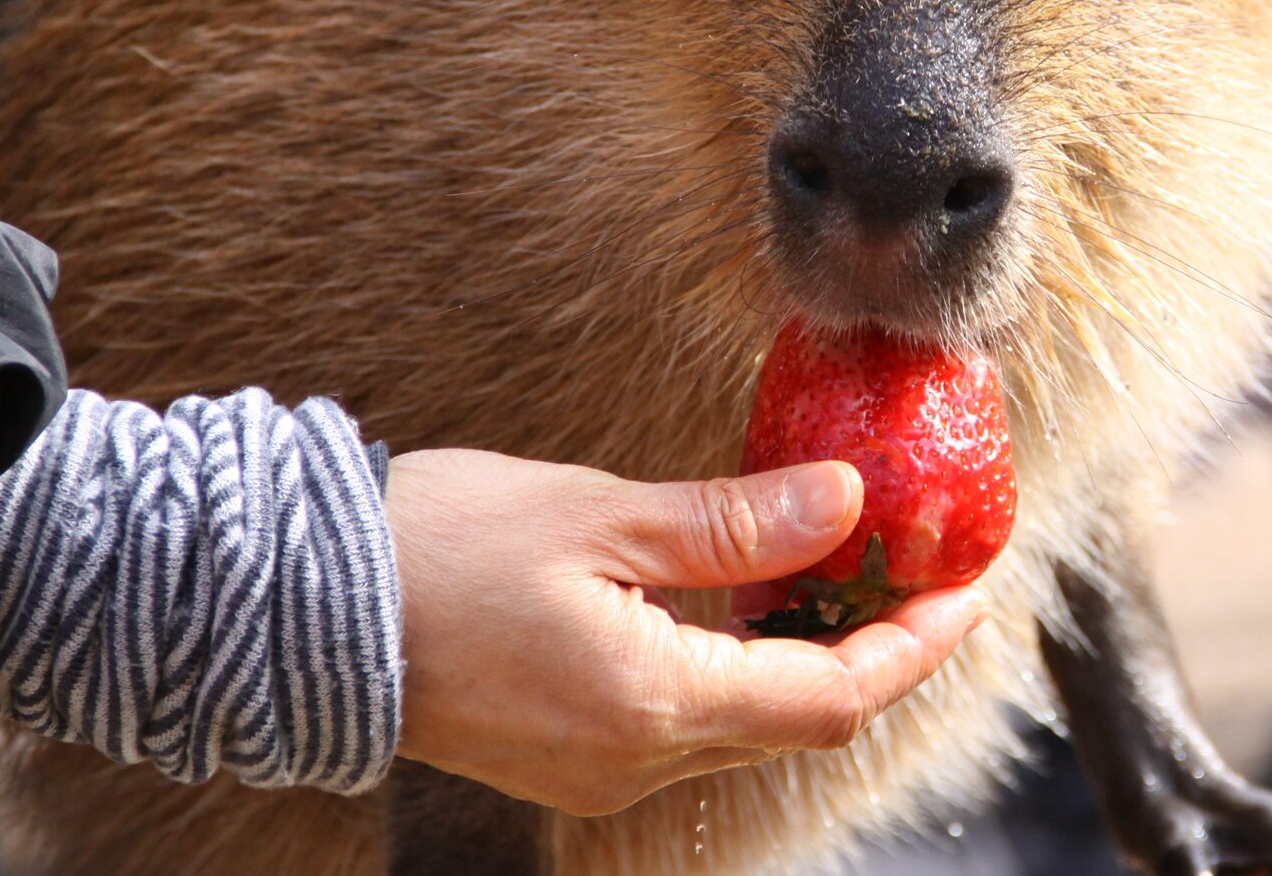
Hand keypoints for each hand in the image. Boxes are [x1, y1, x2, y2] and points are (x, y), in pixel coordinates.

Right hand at [383, 448, 986, 814]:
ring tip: (852, 567)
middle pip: (803, 714)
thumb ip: (734, 524)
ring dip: (812, 652)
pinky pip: (692, 718)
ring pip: (750, 720)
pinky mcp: (569, 754)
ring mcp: (601, 767)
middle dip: (878, 645)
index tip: (972, 587)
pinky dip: (745, 663)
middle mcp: (637, 758)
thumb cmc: (438, 546)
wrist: (299, 607)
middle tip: (925, 568)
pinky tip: (752, 596)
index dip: (916, 643)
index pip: (834, 692)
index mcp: (656, 702)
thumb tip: (846, 504)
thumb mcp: (601, 517)